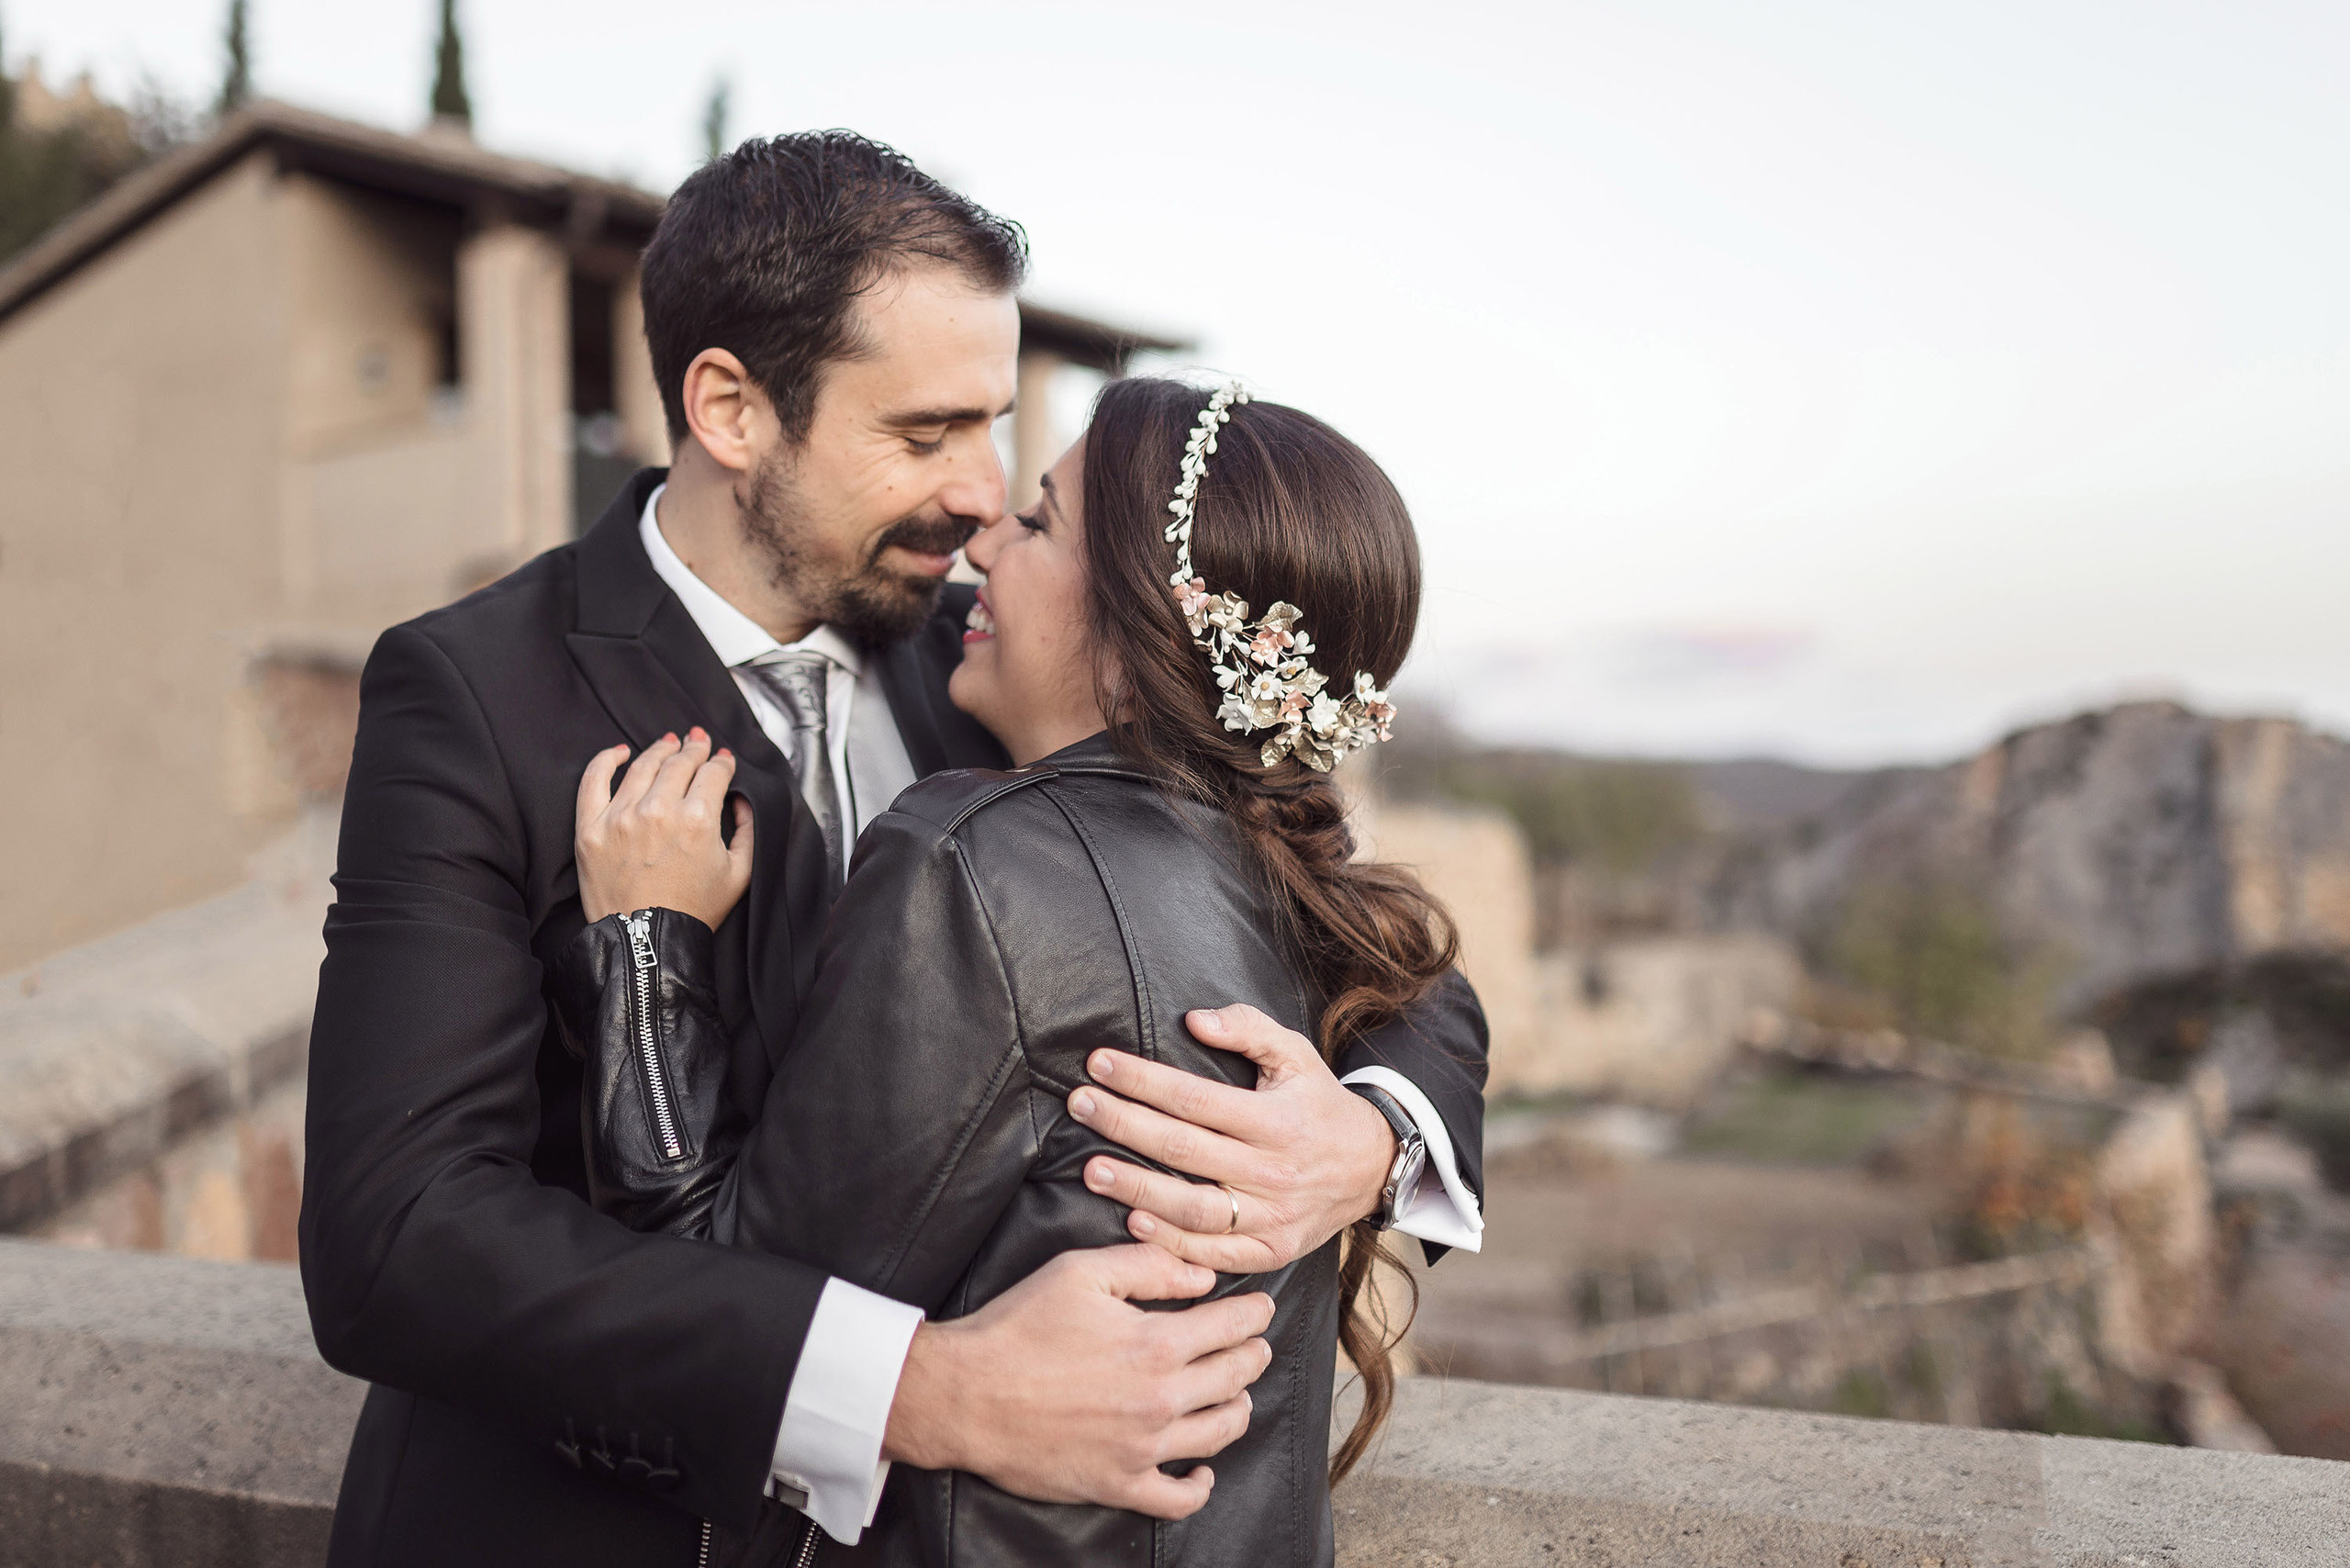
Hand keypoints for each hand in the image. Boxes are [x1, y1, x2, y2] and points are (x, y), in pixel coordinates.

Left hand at [574, 728, 753, 927]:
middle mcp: (659, 811)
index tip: (722, 760)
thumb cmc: (695, 911)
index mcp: (698, 820)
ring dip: (659, 750)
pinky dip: (607, 760)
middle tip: (697, 742)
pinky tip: (620, 752)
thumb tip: (741, 803)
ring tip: (667, 743)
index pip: (713, 773)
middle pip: (679, 763)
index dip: (721, 762)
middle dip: (693, 749)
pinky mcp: (591, 829)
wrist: (648, 942)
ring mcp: (621, 818)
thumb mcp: (740, 873)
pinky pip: (594, 781)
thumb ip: (747, 831)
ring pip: (642, 766)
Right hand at [883, 1244, 1273, 1517]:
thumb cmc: (1019, 1327)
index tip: (1260, 1308)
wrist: (965, 1395)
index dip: (1254, 1313)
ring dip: (1239, 1408)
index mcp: (1155, 1343)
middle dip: (1253, 1354)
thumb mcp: (1080, 1272)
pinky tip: (1201, 1469)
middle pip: (1234, 1377)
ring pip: (1220, 1432)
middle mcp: (1159, 1399)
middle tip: (1256, 1344)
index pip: (1231, 1326)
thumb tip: (1204, 1277)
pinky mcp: (1118, 1485)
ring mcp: (1142, 1448)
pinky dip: (1200, 1485)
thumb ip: (1149, 1266)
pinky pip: (1178, 1499)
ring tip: (1237, 1394)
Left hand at [1067, 1004, 1396, 1273]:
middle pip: (1184, 1149)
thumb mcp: (1296, 1054)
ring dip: (1138, 1189)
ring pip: (1194, 1209)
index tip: (1100, 1063)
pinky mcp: (1272, 1250)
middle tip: (1080, 1105)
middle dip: (1124, 1124)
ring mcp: (1273, 1217)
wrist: (1372, 1167)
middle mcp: (1273, 1171)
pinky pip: (1215, 1254)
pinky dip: (1173, 1244)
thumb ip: (1248, 1029)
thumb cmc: (1320, 1104)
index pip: (1194, 1098)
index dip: (1142, 1080)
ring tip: (1092, 1170)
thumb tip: (1195, 1020)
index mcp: (1276, 1120)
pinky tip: (1134, 1223)